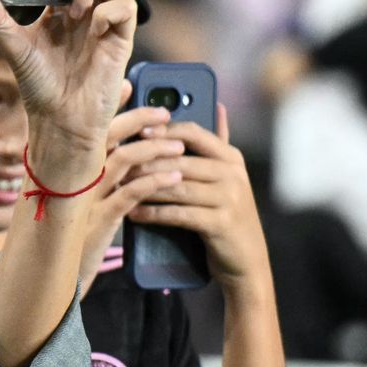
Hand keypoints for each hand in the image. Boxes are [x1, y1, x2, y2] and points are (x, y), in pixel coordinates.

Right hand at [73, 82, 185, 280]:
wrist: (54, 281)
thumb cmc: (73, 239)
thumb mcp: (78, 203)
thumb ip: (94, 176)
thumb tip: (119, 149)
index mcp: (65, 167)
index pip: (87, 127)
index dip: (108, 105)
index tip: (129, 85)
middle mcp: (70, 177)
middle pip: (105, 135)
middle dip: (137, 119)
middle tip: (165, 112)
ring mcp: (84, 198)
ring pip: (123, 160)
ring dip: (154, 148)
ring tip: (180, 146)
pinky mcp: (99, 221)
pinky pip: (132, 193)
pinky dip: (156, 180)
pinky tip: (176, 176)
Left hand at [122, 104, 268, 288]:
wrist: (246, 261)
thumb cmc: (227, 214)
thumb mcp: (227, 178)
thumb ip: (218, 144)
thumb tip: (216, 105)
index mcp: (231, 157)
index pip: (194, 133)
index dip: (165, 130)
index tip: (137, 131)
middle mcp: (233, 174)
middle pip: (180, 160)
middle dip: (146, 162)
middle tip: (119, 164)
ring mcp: (229, 199)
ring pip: (177, 186)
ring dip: (144, 188)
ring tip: (120, 188)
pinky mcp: (220, 223)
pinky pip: (179, 214)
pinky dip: (153, 214)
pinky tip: (134, 214)